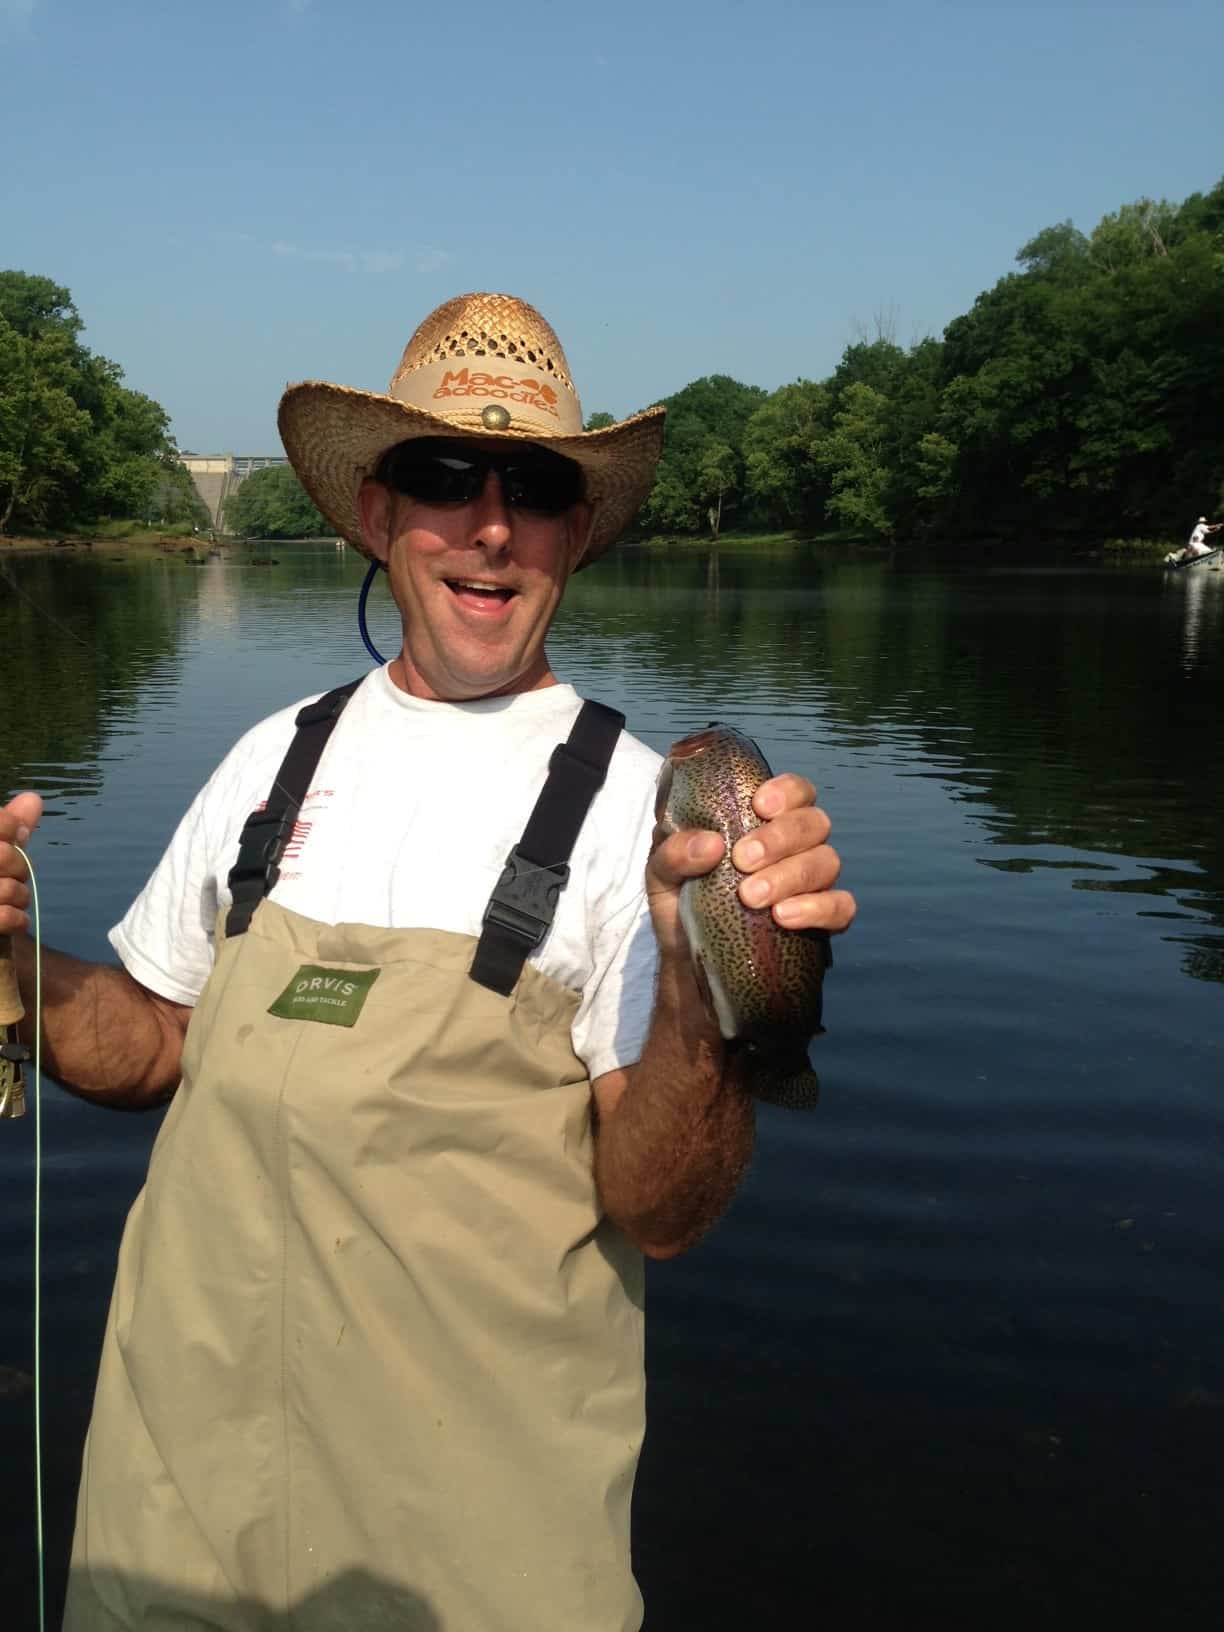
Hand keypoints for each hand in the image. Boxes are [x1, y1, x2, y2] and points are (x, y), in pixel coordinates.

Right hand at [0, 793, 42, 935]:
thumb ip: (5, 827)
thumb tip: (33, 800)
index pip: (0, 823)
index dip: (10, 828)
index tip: (14, 837)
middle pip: (5, 855)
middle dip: (18, 867)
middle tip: (12, 876)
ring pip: (7, 889)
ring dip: (19, 896)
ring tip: (13, 899)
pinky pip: (3, 918)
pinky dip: (16, 920)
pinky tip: (17, 920)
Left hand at [647, 772, 855, 961]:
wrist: (688, 963)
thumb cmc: (680, 903)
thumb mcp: (660, 875)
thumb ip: (674, 853)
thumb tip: (710, 844)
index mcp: (764, 822)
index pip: (796, 791)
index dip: (787, 791)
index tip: (759, 804)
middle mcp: (796, 846)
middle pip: (814, 823)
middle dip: (780, 838)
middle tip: (743, 861)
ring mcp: (812, 882)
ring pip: (827, 862)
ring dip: (791, 875)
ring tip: (752, 897)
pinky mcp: (822, 920)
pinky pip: (841, 907)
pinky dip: (818, 908)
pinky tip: (784, 917)